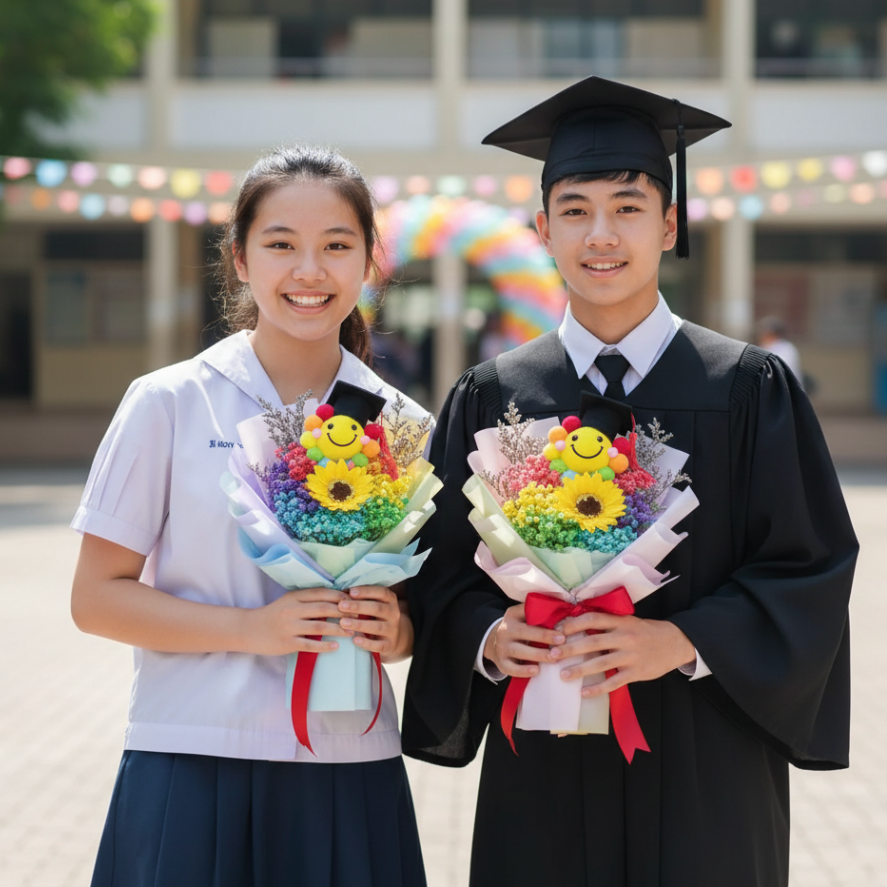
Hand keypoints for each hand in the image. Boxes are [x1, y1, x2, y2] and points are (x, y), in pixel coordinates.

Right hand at [242, 587, 351, 655]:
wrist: (248, 629)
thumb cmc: (273, 615)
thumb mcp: (289, 601)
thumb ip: (308, 599)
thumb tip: (336, 599)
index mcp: (294, 596)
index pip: (322, 593)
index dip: (340, 596)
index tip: (355, 600)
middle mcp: (292, 609)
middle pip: (324, 608)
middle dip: (344, 612)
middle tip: (359, 616)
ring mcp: (289, 627)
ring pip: (320, 626)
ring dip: (339, 629)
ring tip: (352, 632)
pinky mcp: (287, 643)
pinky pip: (309, 644)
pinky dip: (324, 645)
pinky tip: (336, 646)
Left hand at [338, 586, 411, 662]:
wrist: (394, 637)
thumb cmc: (377, 616)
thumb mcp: (375, 604)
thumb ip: (363, 598)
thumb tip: (342, 593)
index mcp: (391, 600)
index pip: (381, 592)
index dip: (366, 591)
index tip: (351, 592)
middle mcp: (394, 614)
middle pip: (377, 608)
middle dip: (358, 606)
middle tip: (341, 606)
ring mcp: (393, 630)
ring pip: (377, 627)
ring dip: (359, 624)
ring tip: (343, 622)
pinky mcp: (389, 645)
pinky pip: (378, 645)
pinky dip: (367, 643)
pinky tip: (354, 640)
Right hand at [482, 603, 565, 678]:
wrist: (497, 643)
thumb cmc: (521, 630)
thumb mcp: (524, 618)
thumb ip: (539, 614)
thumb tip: (565, 613)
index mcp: (512, 615)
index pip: (526, 613)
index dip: (543, 617)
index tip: (561, 624)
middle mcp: (505, 629)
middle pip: (524, 632)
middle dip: (544, 636)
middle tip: (562, 640)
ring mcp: (501, 647)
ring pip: (519, 651)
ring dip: (538, 654)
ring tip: (554, 657)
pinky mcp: (501, 662)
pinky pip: (512, 668)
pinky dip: (524, 670)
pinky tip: (536, 670)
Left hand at [554, 613, 695, 696]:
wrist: (674, 643)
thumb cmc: (646, 631)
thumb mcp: (628, 621)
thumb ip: (607, 623)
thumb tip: (576, 624)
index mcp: (620, 621)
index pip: (593, 619)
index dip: (573, 624)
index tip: (557, 630)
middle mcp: (624, 637)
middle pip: (592, 641)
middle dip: (570, 648)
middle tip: (552, 654)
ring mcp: (630, 656)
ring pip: (600, 663)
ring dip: (580, 670)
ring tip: (563, 675)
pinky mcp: (636, 672)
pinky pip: (614, 682)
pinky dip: (598, 689)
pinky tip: (584, 693)